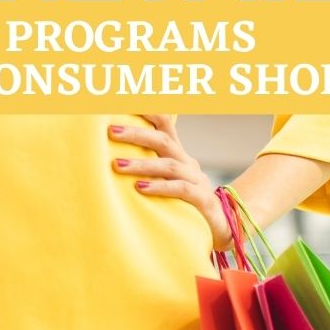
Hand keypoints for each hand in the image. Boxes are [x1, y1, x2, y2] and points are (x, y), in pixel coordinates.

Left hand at [107, 115, 233, 250]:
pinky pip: (181, 190)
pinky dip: (160, 187)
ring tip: (116, 165)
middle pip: (164, 139)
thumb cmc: (183, 203)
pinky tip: (139, 188)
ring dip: (141, 164)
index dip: (148, 110)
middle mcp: (188, 162)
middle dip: (136, 134)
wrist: (221, 227)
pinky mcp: (202, 200)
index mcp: (178, 153)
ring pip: (169, 165)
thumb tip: (108, 158)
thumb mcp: (165, 180)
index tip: (122, 102)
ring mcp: (197, 180)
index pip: (165, 123)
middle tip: (111, 131)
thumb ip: (146, 167)